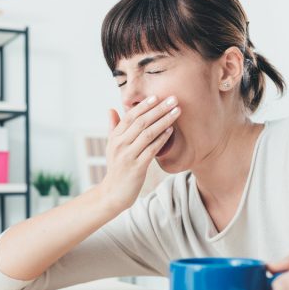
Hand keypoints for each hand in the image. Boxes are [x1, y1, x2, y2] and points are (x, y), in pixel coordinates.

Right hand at [97, 95, 180, 211]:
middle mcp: (120, 144)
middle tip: (173, 99)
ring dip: (164, 121)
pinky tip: (171, 131)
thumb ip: (113, 127)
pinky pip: (152, 150)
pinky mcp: (137, 167)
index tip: (157, 96)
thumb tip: (111, 109)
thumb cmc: (116, 168)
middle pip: (141, 122)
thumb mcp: (111, 147)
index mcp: (114, 137)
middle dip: (158, 109)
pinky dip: (162, 139)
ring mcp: (128, 156)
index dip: (144, 105)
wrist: (113, 193)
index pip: (130, 116)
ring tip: (177, 112)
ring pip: (148, 134)